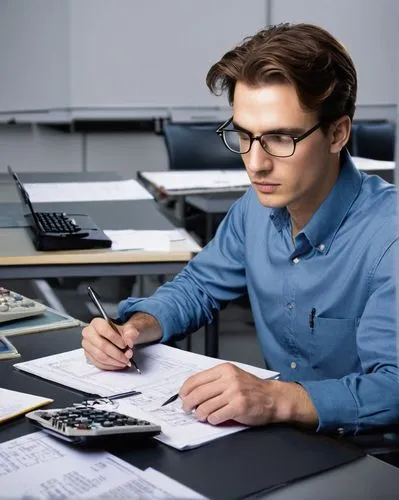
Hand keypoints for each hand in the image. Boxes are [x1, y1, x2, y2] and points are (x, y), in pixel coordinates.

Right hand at [81, 317, 138, 370]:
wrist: (117, 337)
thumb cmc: (121, 332)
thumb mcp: (129, 329)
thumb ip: (131, 332)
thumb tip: (129, 340)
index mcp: (97, 323)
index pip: (104, 330)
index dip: (116, 339)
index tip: (125, 345)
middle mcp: (88, 333)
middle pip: (102, 346)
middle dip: (117, 354)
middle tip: (127, 357)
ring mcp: (87, 345)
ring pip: (100, 356)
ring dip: (114, 361)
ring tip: (124, 362)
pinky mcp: (88, 355)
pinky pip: (98, 363)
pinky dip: (109, 366)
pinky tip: (118, 364)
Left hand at [179, 363, 317, 427]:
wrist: (273, 397)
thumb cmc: (252, 389)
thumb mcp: (232, 376)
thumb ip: (215, 381)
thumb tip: (193, 391)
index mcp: (224, 370)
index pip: (196, 379)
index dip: (185, 390)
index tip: (182, 396)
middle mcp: (228, 379)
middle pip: (197, 393)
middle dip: (188, 404)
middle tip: (187, 409)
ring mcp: (234, 393)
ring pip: (205, 407)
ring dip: (200, 414)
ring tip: (201, 416)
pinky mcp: (239, 407)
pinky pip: (216, 416)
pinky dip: (212, 420)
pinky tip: (214, 419)